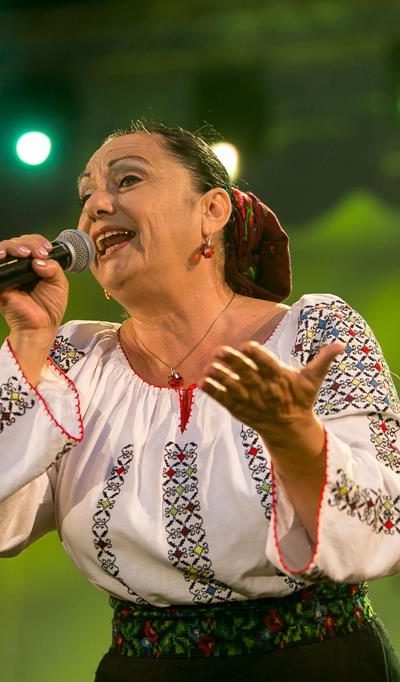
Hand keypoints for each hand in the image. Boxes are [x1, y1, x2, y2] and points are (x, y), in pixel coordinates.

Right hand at [0, 234, 68, 334]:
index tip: (46, 250)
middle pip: (17, 242)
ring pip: (4, 248)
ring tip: (25, 253)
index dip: (38, 242)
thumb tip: (38, 260)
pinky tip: (4, 256)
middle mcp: (19, 266)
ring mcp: (7, 272)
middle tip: (38, 253)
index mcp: (34, 264)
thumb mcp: (59, 284)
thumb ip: (54, 268)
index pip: (31, 243)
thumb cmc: (50, 307)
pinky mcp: (0, 281)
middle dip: (29, 243)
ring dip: (14, 246)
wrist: (40, 327)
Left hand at [199, 340, 344, 445]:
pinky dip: (215, 393)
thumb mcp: (312, 380)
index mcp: (281, 379)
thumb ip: (323, 360)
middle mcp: (265, 390)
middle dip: (234, 364)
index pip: (269, 366)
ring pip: (235, 389)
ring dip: (221, 378)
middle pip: (248, 376)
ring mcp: (252, 402)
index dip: (258, 356)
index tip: (247, 345)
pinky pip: (226, 401)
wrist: (291, 430)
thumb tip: (341, 344)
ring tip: (208, 367)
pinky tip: (202, 382)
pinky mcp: (241, 410)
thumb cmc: (300, 399)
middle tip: (220, 350)